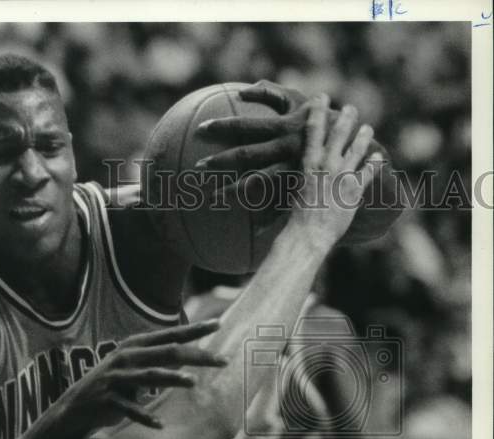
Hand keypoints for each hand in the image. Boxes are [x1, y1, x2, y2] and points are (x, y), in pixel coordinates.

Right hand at [42, 319, 225, 438]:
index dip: (195, 330)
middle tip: (223, 360)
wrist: (74, 408)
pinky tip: (160, 426)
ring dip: (172, 379)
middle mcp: (125, 357)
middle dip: (197, 356)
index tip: (219, 324)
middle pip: (167, 353)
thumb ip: (157, 359)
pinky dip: (144, 417)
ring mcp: (115, 378)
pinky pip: (129, 409)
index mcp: (134, 345)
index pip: (170, 335)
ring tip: (193, 383)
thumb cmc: (112, 387)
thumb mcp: (134, 367)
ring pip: (149, 376)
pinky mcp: (106, 400)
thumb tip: (190, 355)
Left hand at [193, 81, 314, 229]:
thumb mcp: (300, 103)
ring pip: (258, 183)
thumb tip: (245, 89)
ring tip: (214, 198)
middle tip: (198, 167)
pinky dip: (266, 217)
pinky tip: (251, 230)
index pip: (247, 125)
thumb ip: (273, 95)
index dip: (224, 126)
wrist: (360, 147)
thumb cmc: (324, 120)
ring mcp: (292, 171)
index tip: (201, 130)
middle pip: (247, 155)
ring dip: (235, 191)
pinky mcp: (301, 188)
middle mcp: (285, 149)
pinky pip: (280, 205)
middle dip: (221, 161)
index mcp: (284, 127)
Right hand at [288, 94, 382, 252]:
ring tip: (368, 128)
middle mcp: (327, 164)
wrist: (308, 234)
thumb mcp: (290, 190)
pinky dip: (374, 164)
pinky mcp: (354, 190)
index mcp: (308, 163)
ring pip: (357, 148)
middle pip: (339, 133)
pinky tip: (379, 158)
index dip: (318, 110)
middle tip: (350, 108)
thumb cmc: (294, 217)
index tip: (321, 97)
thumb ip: (295, 175)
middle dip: (345, 117)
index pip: (313, 129)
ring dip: (364, 136)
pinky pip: (368, 172)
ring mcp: (342, 176)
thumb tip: (285, 169)